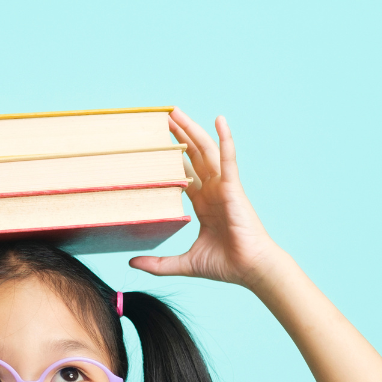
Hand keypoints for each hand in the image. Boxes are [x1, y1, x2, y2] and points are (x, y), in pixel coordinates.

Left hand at [130, 108, 278, 286]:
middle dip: (180, 136)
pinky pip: (228, 159)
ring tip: (177, 112)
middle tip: (164, 116)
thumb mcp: (184, 263)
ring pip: (206, 152)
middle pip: (193, 156)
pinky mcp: (234, 188)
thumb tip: (131, 263)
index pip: (185, 174)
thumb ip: (158, 264)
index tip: (157, 144)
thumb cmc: (225, 265)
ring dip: (193, 130)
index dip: (172, 158)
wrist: (250, 269)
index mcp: (204, 204)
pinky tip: (219, 120)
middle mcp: (213, 191)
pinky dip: (225, 138)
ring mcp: (224, 187)